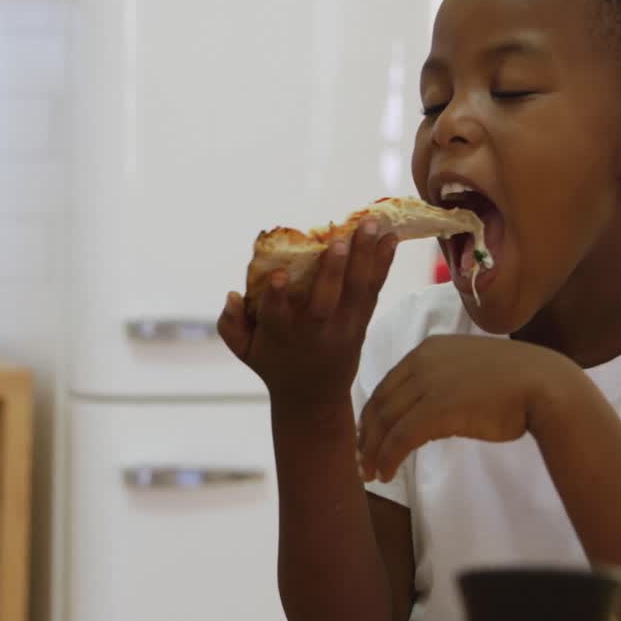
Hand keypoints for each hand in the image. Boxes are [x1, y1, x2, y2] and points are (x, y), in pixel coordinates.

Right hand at [217, 221, 398, 407]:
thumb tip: (232, 295)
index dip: (276, 297)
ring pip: (355, 291)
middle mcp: (314, 332)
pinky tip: (390, 239)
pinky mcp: (360, 323)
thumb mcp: (244, 351)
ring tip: (371, 223)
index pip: (276, 316)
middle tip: (338, 242)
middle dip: (332, 271)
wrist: (314, 397)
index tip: (278, 276)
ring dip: (365, 256)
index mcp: (280, 336)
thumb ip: (230, 324)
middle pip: (325, 301)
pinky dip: (382, 264)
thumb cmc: (274, 364)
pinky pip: (373, 291)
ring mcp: (342, 328)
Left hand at [356, 335, 576, 481]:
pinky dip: (387, 457)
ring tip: (371, 473)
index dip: (372, 413)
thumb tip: (424, 410)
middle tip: (361, 460)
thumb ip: (442, 382)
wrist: (545, 387)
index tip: (368, 436)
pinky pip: (399, 438)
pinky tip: (386, 473)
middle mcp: (422, 361)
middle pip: (380, 403)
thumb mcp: (469, 371)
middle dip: (366, 434)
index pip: (387, 384)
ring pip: (385, 422)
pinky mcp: (437, 408)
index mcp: (428, 349)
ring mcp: (428, 383)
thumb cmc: (517, 383)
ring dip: (372, 451)